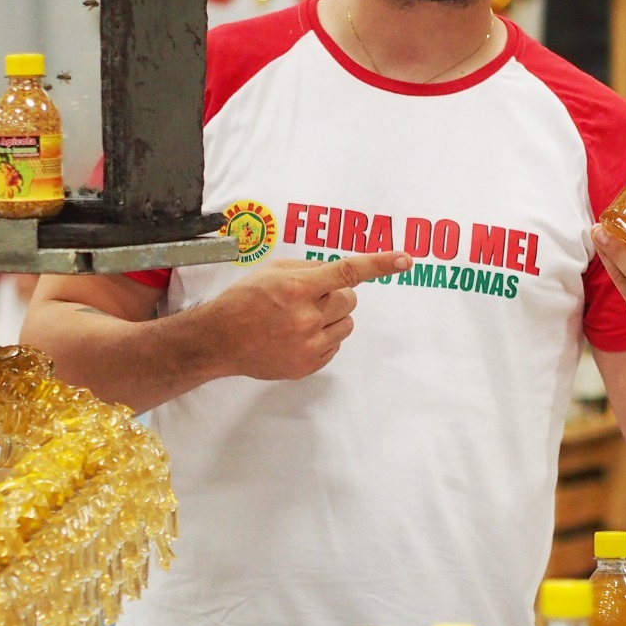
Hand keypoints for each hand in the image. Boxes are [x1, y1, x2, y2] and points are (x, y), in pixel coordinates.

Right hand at [203, 250, 411, 381]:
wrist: (220, 340)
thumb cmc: (244, 300)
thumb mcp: (273, 271)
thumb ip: (309, 269)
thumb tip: (340, 273)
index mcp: (297, 288)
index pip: (347, 272)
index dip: (379, 264)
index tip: (404, 260)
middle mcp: (305, 317)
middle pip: (350, 300)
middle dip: (336, 295)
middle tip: (312, 297)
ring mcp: (308, 345)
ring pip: (346, 324)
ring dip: (332, 317)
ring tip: (301, 318)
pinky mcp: (308, 365)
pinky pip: (335, 347)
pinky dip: (323, 338)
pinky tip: (297, 335)